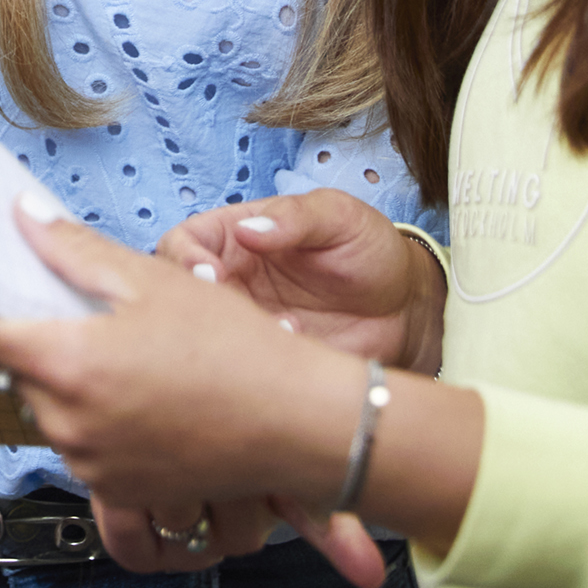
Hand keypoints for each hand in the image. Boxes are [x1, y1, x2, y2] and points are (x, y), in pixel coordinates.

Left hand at [0, 205, 388, 586]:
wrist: (298, 423)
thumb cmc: (235, 348)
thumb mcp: (152, 280)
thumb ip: (73, 250)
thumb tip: (21, 219)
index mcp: (68, 366)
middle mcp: (69, 425)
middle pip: (19, 370)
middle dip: (40, 336)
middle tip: (86, 310)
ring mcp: (92, 464)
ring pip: (52, 408)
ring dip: (72, 378)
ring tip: (129, 351)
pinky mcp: (119, 489)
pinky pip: (85, 446)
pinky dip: (99, 417)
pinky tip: (143, 393)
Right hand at [159, 189, 444, 373]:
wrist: (408, 308)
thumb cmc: (367, 249)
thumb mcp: (337, 216)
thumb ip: (294, 217)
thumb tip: (248, 228)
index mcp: (233, 237)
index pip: (180, 244)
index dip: (183, 260)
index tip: (210, 276)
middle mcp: (229, 283)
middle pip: (179, 297)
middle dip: (197, 309)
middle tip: (233, 315)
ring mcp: (245, 326)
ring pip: (204, 338)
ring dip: (232, 337)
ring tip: (284, 329)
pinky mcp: (266, 362)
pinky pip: (239, 370)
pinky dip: (258, 365)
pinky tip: (298, 348)